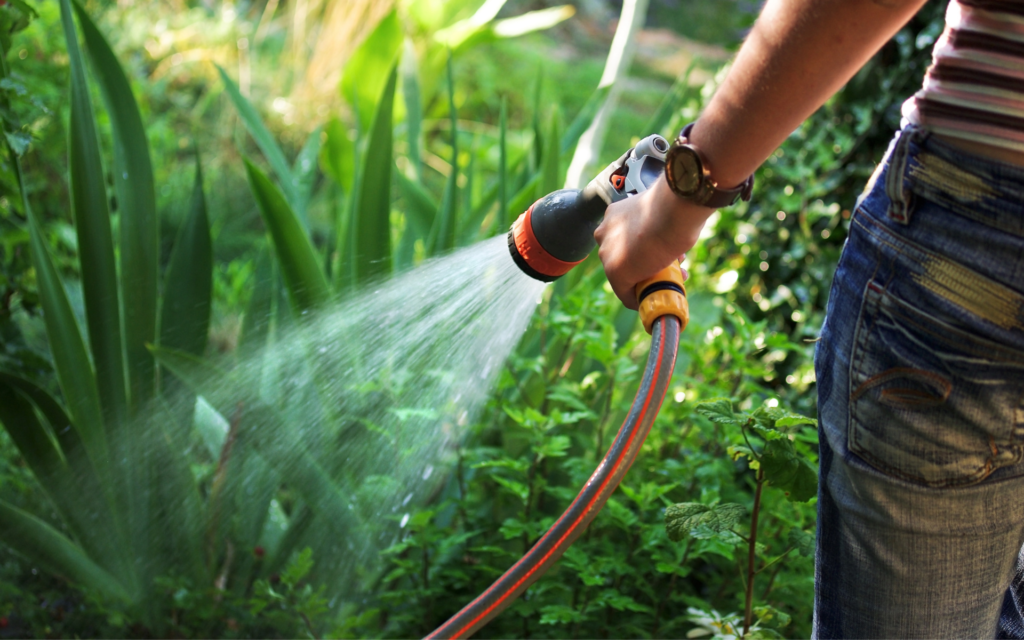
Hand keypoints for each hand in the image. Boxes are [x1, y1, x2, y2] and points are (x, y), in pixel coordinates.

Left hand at [594, 175, 711, 308]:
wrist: (673, 211)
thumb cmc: (674, 206)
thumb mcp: (662, 210)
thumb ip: (658, 220)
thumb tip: (671, 226)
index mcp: (615, 214)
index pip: (626, 239)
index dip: (647, 249)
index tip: (663, 253)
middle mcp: (605, 233)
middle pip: (625, 258)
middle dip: (648, 266)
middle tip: (672, 267)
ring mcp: (608, 253)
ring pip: (626, 275)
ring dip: (649, 281)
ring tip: (677, 277)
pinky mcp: (615, 272)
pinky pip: (624, 292)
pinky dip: (640, 298)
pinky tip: (656, 297)